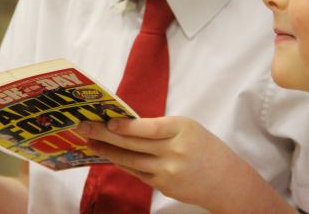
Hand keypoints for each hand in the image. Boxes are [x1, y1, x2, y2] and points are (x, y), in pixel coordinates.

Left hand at [77, 117, 295, 213]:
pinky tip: (107, 155)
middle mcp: (173, 153)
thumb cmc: (204, 146)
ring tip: (88, 142)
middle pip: (133, 145)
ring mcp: (167, 173)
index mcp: (181, 130)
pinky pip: (137, 172)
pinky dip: (121, 163)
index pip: (149, 128)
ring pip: (130, 161)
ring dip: (107, 151)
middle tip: (83, 127)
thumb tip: (125, 124)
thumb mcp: (187, 127)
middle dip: (104, 135)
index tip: (107, 121)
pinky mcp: (163, 187)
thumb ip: (159, 127)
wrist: (226, 181)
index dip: (126, 126)